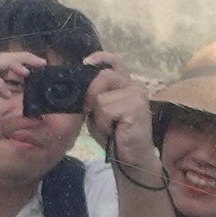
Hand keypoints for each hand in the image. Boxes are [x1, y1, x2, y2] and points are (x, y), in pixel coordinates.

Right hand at [0, 50, 37, 168]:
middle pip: (2, 59)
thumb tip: (39, 119)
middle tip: (41, 63)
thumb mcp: (1, 129)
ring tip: (25, 73)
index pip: (8, 67)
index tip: (42, 67)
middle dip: (22, 57)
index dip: (25, 63)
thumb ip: (17, 122)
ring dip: (10, 64)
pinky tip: (9, 95)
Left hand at [82, 54, 158, 173]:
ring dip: (99, 116)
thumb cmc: (115, 136)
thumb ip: (93, 96)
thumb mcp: (98, 112)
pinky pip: (106, 109)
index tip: (85, 63)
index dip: (100, 58)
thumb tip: (78, 85)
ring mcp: (137, 94)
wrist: (131, 158)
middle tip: (94, 114)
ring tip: (110, 126)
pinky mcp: (137, 105)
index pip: (114, 61)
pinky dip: (104, 123)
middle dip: (91, 96)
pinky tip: (115, 131)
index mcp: (125, 84)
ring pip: (101, 97)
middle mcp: (134, 84)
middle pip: (102, 76)